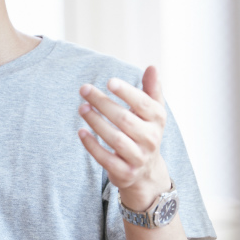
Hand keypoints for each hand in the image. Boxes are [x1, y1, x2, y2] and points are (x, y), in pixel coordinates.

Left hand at [77, 66, 171, 209]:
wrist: (147, 171)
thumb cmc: (145, 132)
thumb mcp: (153, 112)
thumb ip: (151, 90)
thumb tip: (152, 67)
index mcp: (157, 120)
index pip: (143, 104)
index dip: (127, 92)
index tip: (109, 82)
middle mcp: (151, 139)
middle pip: (125, 119)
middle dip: (103, 103)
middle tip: (84, 90)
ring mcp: (138, 157)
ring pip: (115, 139)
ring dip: (96, 122)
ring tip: (81, 108)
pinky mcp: (125, 172)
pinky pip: (106, 159)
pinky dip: (92, 146)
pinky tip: (81, 132)